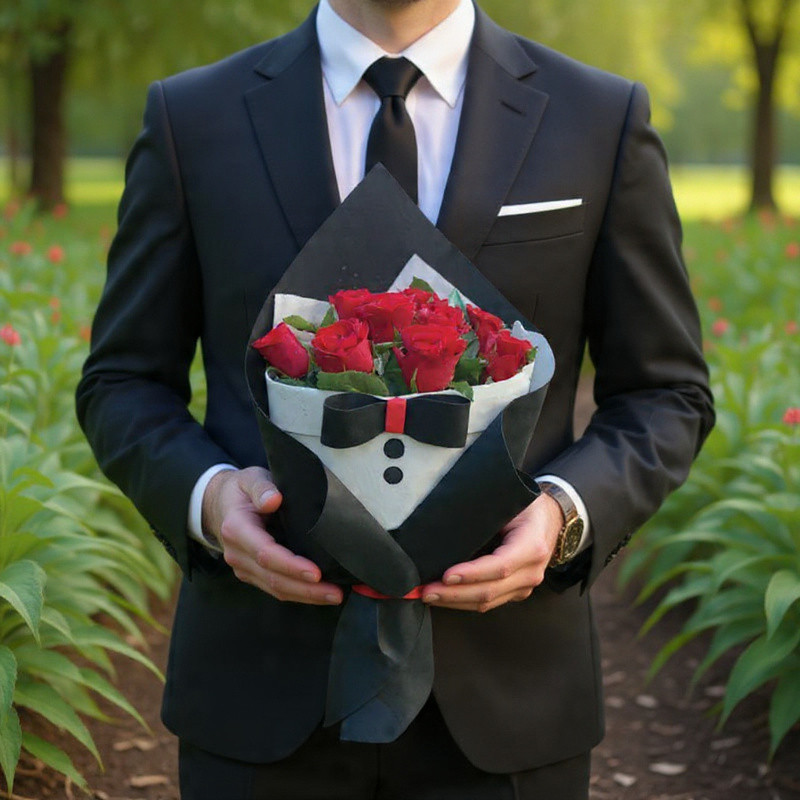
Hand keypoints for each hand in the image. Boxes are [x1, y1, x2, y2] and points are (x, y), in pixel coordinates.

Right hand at [203, 467, 342, 604]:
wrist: (220, 504)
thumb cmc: (242, 490)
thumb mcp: (251, 479)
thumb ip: (262, 488)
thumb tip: (273, 500)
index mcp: (237, 529)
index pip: (266, 553)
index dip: (291, 565)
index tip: (316, 573)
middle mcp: (237, 553)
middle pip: (273, 578)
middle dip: (306, 589)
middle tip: (336, 593)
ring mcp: (243, 567)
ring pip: (275, 589)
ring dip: (306, 595)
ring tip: (334, 596)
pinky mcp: (251, 574)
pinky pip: (275, 588)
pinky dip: (298, 593)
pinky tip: (319, 593)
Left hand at [421, 492, 563, 612]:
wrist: (551, 518)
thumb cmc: (527, 507)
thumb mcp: (511, 502)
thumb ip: (487, 515)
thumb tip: (448, 522)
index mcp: (532, 545)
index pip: (500, 566)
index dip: (472, 573)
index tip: (446, 575)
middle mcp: (531, 570)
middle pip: (490, 590)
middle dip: (454, 593)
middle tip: (426, 591)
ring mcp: (525, 585)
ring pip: (488, 602)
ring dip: (455, 601)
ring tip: (429, 595)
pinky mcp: (516, 592)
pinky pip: (489, 602)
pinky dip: (464, 601)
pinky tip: (445, 597)